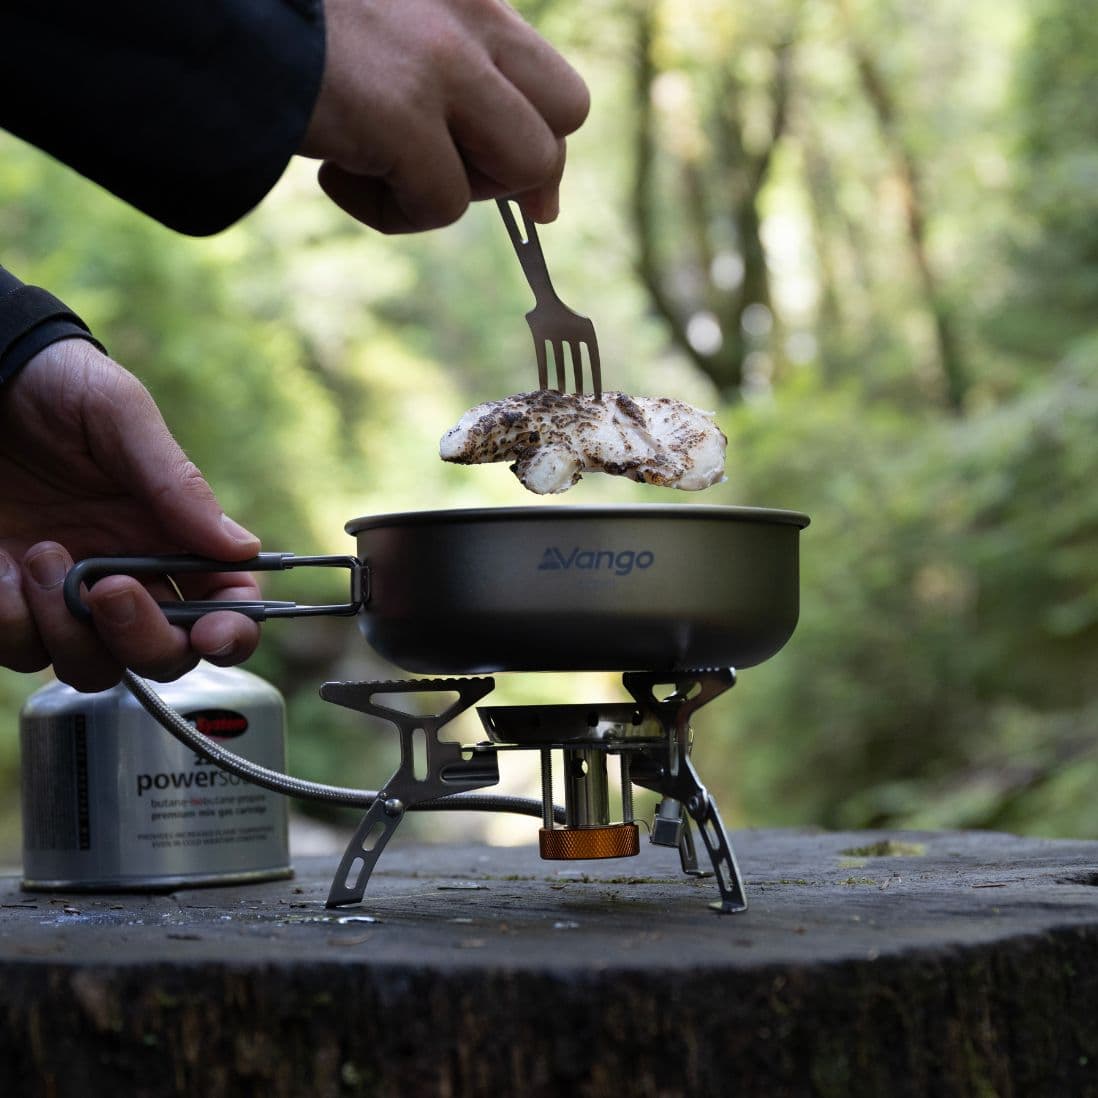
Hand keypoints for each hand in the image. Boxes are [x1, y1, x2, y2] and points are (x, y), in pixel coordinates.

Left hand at [0, 339, 262, 690]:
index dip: (232, 631)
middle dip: (145, 640)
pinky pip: (21, 651)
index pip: (225, 603)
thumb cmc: (56, 385)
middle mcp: (128, 575)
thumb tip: (242, 548)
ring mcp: (67, 594)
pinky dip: (10, 620)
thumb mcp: (120, 416)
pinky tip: (0, 563)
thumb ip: (178, 485)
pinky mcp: (9, 600)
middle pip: (165, 654)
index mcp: (171, 536)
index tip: (213, 633)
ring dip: (68, 629)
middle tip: (110, 589)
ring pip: (93, 667)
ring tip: (39, 553)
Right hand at [301, 0, 589, 231]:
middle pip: (567, 120)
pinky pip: (440, 208)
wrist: (210, 19)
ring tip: (377, 167)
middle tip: (450, 174)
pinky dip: (386, 213)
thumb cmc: (290, 38)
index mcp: (469, 0)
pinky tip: (333, 173)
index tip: (527, 194)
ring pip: (524, 168)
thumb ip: (462, 94)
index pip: (557, 85)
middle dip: (516, 170)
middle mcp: (469, 20)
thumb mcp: (391, 44)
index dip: (543, 144)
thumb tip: (546, 202)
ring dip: (454, 193)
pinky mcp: (402, 114)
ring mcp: (440, 65)